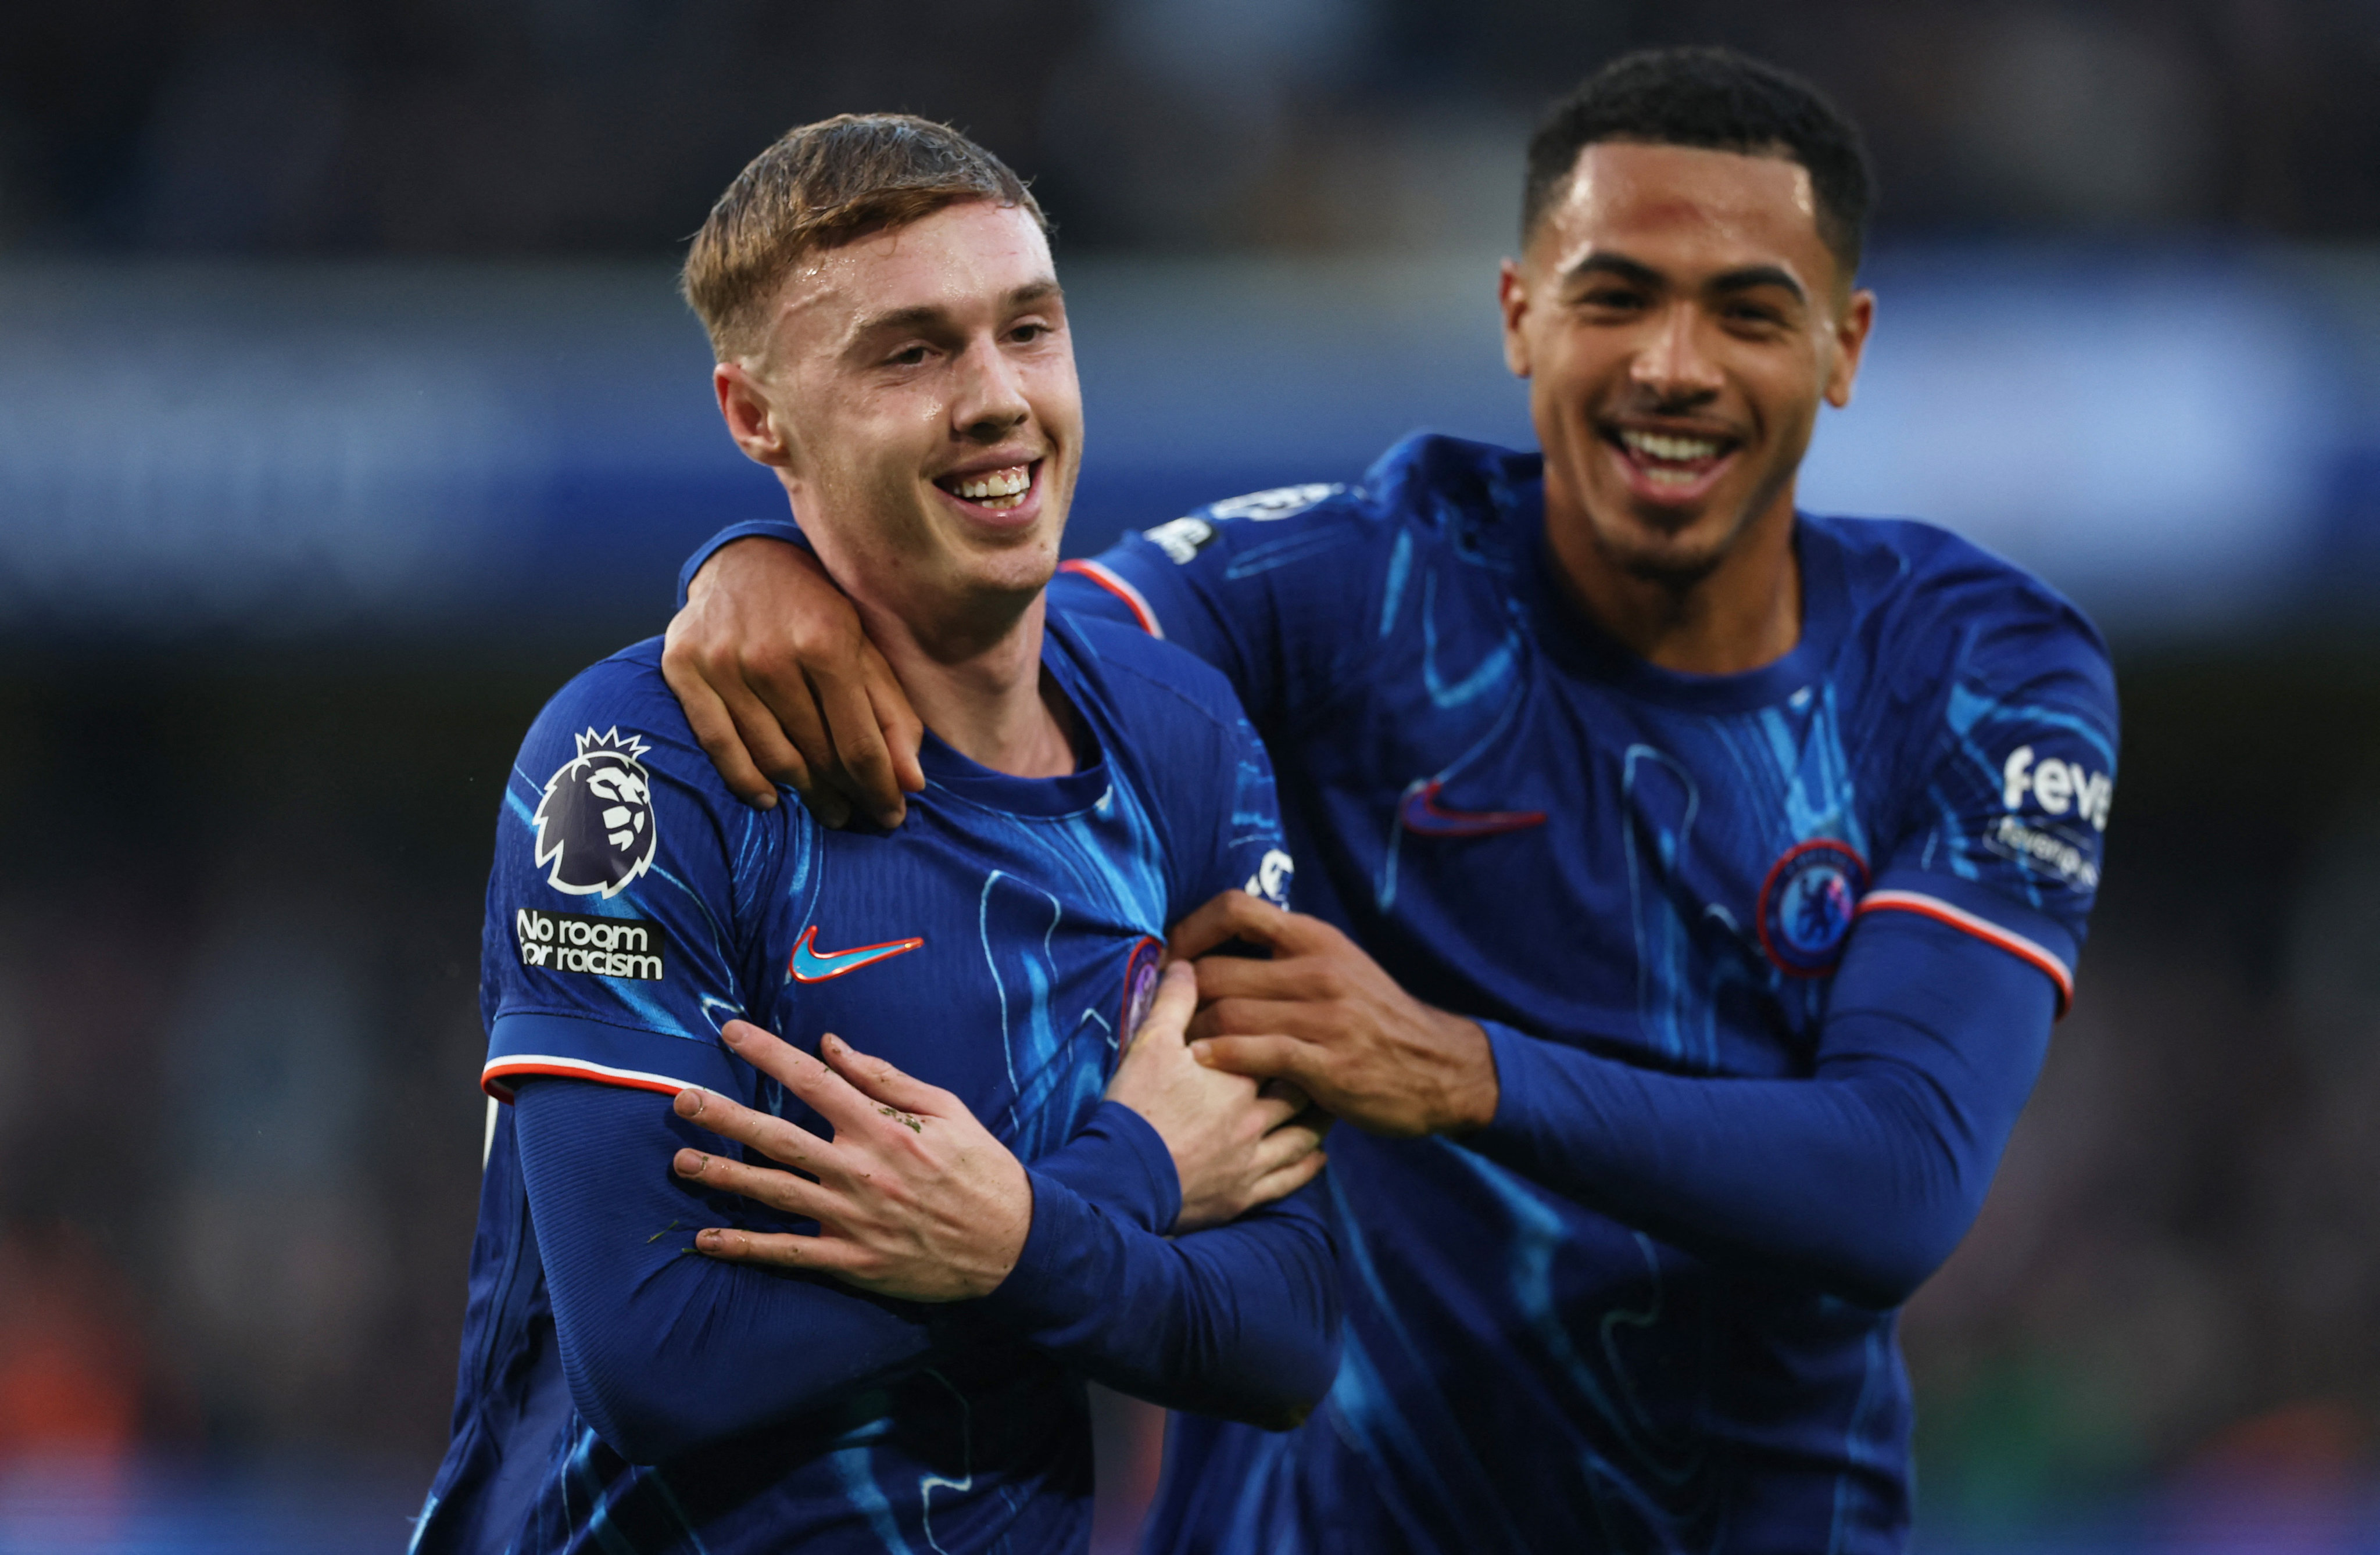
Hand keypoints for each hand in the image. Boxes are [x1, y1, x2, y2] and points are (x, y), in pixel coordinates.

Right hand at [661, 537, 925, 826]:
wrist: (743, 560)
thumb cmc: (815, 609)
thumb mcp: (864, 647)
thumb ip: (891, 713)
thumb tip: (912, 783)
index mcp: (826, 641)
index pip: (859, 743)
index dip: (880, 789)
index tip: (893, 816)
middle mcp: (771, 655)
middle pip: (817, 754)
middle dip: (844, 793)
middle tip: (856, 812)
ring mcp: (723, 662)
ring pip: (771, 756)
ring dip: (803, 793)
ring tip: (825, 807)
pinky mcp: (683, 667)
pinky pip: (717, 743)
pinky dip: (745, 779)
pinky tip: (769, 798)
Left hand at [670, 1020, 1029, 1300]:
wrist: (1011, 1245)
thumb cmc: (980, 1169)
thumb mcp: (947, 1110)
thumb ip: (886, 1078)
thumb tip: (833, 1046)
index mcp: (883, 1128)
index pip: (813, 1079)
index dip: (767, 1053)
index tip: (730, 1032)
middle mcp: (859, 1170)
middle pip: (777, 1136)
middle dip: (724, 1116)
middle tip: (680, 1099)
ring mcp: (852, 1218)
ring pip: (773, 1192)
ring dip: (722, 1176)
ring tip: (680, 1160)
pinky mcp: (852, 1259)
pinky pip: (788, 1252)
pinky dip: (745, 1248)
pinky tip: (706, 1239)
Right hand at [1105, 961, 1329, 1230]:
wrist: (1122, 1180)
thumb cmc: (1137, 1109)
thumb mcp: (1150, 1045)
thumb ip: (1173, 1002)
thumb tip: (1186, 964)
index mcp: (1237, 1080)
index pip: (1280, 1051)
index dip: (1293, 1038)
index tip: (1306, 1025)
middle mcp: (1255, 1121)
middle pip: (1300, 1095)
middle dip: (1315, 1079)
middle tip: (1326, 1065)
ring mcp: (1252, 1162)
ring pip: (1302, 1139)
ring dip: (1319, 1123)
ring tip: (1329, 1108)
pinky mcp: (1242, 1197)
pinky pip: (1288, 1181)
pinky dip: (1308, 1167)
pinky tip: (1318, 1157)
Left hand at [1170, 891, 1498, 1138]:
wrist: (1442, 1066)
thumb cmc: (1378, 1019)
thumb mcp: (1340, 966)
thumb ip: (1288, 955)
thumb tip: (1221, 947)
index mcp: (1316, 939)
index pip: (1237, 908)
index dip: (1190, 929)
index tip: (1170, 957)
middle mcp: (1318, 970)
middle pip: (1217, 970)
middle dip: (1178, 996)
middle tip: (1161, 1017)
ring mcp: (1326, 1017)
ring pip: (1230, 1013)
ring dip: (1193, 1034)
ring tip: (1176, 1049)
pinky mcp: (1332, 1063)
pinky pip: (1262, 1052)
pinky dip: (1224, 1057)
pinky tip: (1203, 1064)